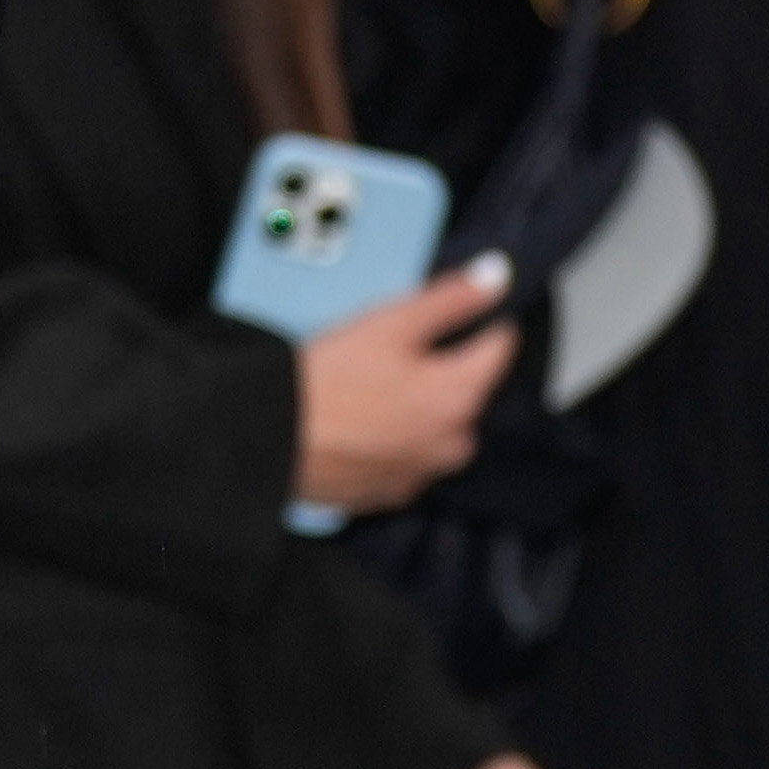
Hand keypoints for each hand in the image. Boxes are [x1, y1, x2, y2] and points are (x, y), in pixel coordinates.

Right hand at [293, 255, 518, 513]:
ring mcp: (419, 471)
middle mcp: (451, 441)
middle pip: (464, 391)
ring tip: (366, 390)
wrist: (270, 438)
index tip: (456, 313)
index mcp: (460, 396)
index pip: (498, 346)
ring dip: (414, 409)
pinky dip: (388, 440)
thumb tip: (495, 276)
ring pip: (433, 428)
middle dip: (438, 371)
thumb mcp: (391, 322)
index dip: (479, 320)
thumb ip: (451, 298)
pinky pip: (403, 457)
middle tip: (388, 354)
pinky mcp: (386, 491)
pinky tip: (355, 422)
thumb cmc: (324, 384)